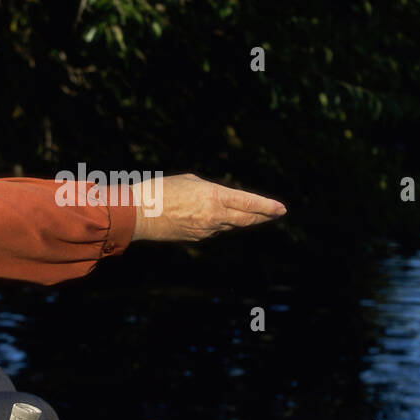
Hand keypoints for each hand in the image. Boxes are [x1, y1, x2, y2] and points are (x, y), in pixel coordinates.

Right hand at [130, 174, 286, 241]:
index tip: (282, 208)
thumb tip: (220, 198)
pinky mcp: (196, 239)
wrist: (138, 214)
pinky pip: (215, 230)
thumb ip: (210, 190)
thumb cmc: (160, 190)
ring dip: (243, 220)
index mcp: (214, 197)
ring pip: (231, 226)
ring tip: (255, 215)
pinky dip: (222, 224)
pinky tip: (222, 220)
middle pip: (247, 219)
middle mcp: (214, 216)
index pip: (249, 203)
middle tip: (276, 213)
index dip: (267, 207)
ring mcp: (206, 230)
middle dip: (263, 216)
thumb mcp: (190, 181)